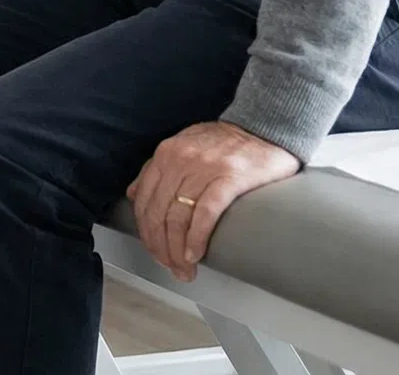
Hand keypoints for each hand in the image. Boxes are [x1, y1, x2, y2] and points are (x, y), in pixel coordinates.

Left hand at [126, 121, 299, 281]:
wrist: (265, 129)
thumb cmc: (224, 143)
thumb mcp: (184, 146)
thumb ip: (158, 168)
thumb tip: (133, 193)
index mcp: (166, 153)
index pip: (144, 202)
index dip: (147, 234)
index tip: (155, 253)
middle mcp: (180, 159)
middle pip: (158, 213)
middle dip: (161, 248)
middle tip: (171, 268)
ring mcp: (205, 168)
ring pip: (178, 218)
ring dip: (177, 251)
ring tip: (185, 269)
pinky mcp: (230, 177)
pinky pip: (205, 214)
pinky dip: (196, 239)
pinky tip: (195, 254)